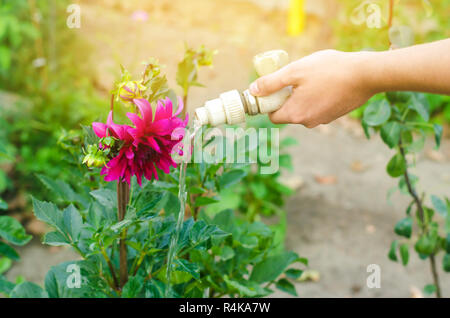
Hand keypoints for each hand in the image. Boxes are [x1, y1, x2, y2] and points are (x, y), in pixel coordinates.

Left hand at [249, 50, 375, 127]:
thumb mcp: (294, 71)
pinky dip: (317, 97)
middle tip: (296, 78)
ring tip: (314, 78)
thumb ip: (271, 83)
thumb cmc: (329, 70)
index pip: (272, 116)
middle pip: (288, 113)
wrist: (366, 75)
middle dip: (287, 97)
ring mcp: (323, 120)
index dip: (270, 102)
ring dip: (303, 96)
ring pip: (304, 109)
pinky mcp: (334, 115)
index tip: (275, 88)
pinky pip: (318, 107)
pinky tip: (326, 82)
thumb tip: (253, 91)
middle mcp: (308, 122)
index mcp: (295, 114)